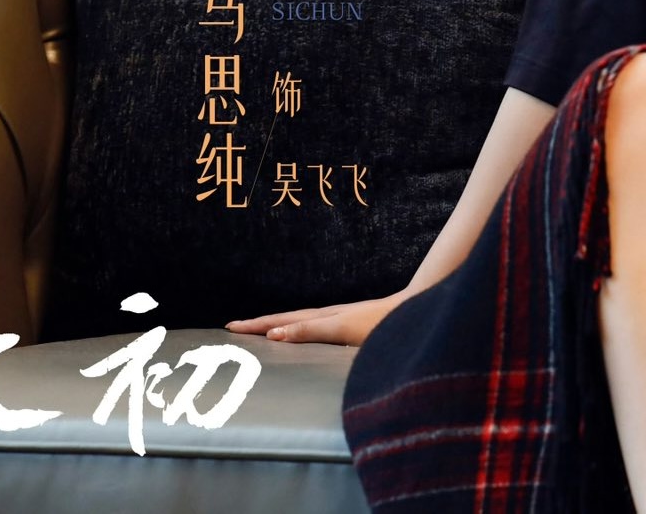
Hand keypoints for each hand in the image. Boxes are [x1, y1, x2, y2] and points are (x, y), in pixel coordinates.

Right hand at [223, 289, 412, 344]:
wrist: (413, 311)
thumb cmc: (381, 323)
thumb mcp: (341, 330)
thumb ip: (309, 331)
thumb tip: (274, 334)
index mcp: (322, 318)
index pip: (282, 322)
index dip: (258, 325)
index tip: (232, 327)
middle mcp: (328, 315)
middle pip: (288, 318)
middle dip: (261, 323)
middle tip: (234, 326)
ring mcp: (340, 317)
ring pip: (300, 320)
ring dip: (278, 324)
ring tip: (261, 328)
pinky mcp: (351, 322)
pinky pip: (315, 324)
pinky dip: (299, 327)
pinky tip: (304, 332)